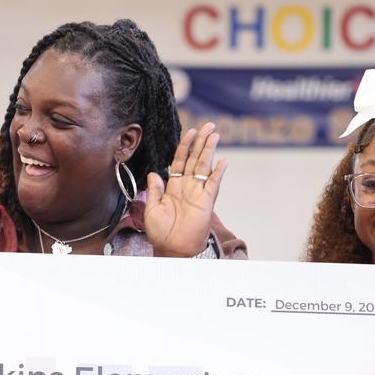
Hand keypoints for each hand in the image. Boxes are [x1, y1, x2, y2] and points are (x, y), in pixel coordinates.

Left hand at [144, 123, 226, 256]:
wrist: (172, 248)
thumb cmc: (161, 232)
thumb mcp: (152, 208)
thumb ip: (155, 190)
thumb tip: (154, 173)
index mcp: (174, 186)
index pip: (180, 161)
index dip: (185, 146)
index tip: (190, 132)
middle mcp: (187, 186)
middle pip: (195, 158)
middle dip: (201, 141)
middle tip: (208, 125)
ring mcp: (198, 192)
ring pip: (205, 166)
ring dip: (209, 150)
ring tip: (214, 134)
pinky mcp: (207, 201)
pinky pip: (213, 183)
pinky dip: (218, 172)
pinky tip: (222, 160)